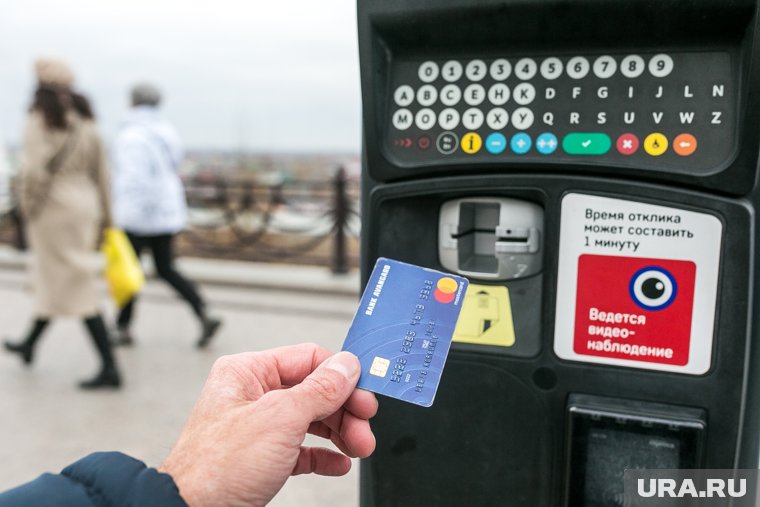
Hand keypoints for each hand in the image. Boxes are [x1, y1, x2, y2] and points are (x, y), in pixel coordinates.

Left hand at [159, 343, 377, 505]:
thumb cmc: (216, 469)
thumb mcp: (279, 419)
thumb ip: (319, 389)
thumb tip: (346, 366)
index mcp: (248, 372)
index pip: (308, 359)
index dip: (341, 375)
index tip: (365, 394)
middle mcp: (252, 395)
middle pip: (315, 390)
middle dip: (345, 410)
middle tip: (365, 427)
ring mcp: (258, 428)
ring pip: (312, 420)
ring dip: (340, 433)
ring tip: (359, 447)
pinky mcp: (262, 457)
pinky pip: (302, 448)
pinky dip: (323, 455)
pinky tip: (338, 463)